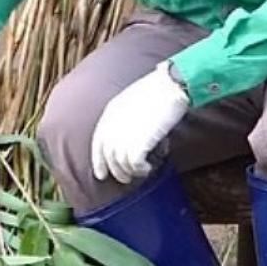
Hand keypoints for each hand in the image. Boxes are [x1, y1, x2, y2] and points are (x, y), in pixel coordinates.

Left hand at [90, 61, 190, 184]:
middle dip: (116, 171)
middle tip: (126, 179)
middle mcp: (112, 126)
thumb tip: (131, 136)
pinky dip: (141, 169)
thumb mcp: (131, 101)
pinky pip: (134, 165)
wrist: (169, 86)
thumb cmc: (157, 90)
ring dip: (130, 172)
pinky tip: (148, 167)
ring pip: (120, 165)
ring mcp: (123, 135)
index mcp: (109, 114)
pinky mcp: (138, 143)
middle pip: (108, 157)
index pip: (98, 143)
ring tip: (141, 172)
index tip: (102, 174)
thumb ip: (125, 118)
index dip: (98, 161)